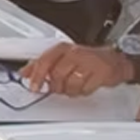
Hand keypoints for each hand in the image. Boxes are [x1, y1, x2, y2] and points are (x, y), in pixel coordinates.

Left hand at [22, 40, 136, 98]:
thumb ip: (42, 65)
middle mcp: (75, 53)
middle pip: (56, 75)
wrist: (116, 60)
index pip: (44, 61)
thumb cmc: (86, 59)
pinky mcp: (101, 73)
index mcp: (63, 48)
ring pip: (70, 84)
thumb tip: (24, 73)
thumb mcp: (62, 58)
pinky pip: (85, 89)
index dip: (37, 76)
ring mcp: (89, 63)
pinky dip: (83, 91)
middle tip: (60, 87)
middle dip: (56, 86)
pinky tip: (86, 85)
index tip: (34, 87)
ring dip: (70, 90)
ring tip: (75, 85)